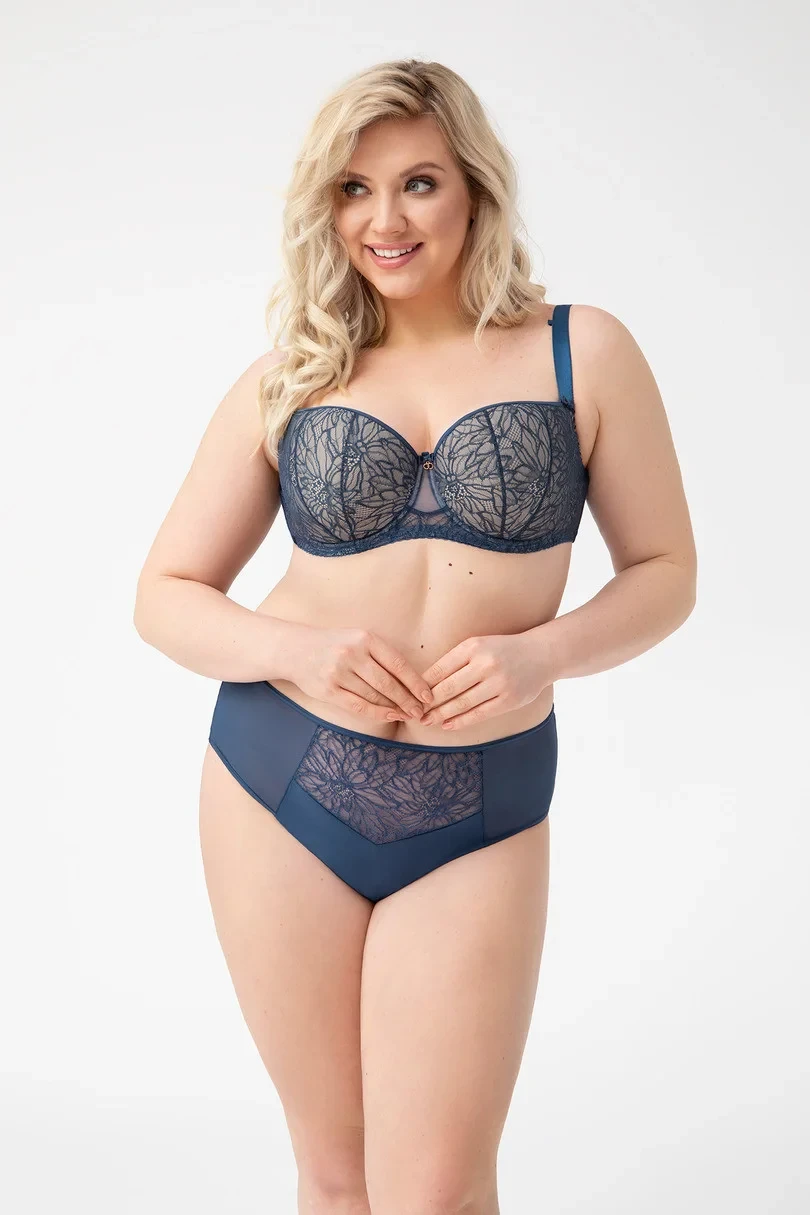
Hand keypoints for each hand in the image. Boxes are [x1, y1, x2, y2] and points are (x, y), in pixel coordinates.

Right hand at [292, 626, 433, 722]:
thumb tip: (412, 681)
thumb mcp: (358, 639)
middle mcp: (351, 654)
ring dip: (394, 708)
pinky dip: (377, 712)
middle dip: (408, 700)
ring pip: (374, 696)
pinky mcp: (328, 690)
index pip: (397, 663)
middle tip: (421, 711)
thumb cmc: (334, 645)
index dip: (415, 682)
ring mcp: (338, 673)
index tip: (428, 695)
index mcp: (364, 638)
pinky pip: (358, 705)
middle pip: (387, 683)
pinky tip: (389, 715)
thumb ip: (381, 655)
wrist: (295, 649)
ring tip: (407, 714)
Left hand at [418, 631, 554, 730]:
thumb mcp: (479, 644)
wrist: (541, 654)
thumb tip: (426, 682)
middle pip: (448, 688)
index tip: (411, 695)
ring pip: (462, 703)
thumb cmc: (503, 650)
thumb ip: (456, 660)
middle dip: (429, 703)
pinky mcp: (509, 700)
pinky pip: (479, 713)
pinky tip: (448, 724)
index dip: (423, 685)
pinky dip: (461, 721)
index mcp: (474, 646)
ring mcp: (499, 683)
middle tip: (414, 712)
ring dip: (442, 714)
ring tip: (428, 720)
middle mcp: (486, 664)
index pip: (440, 668)